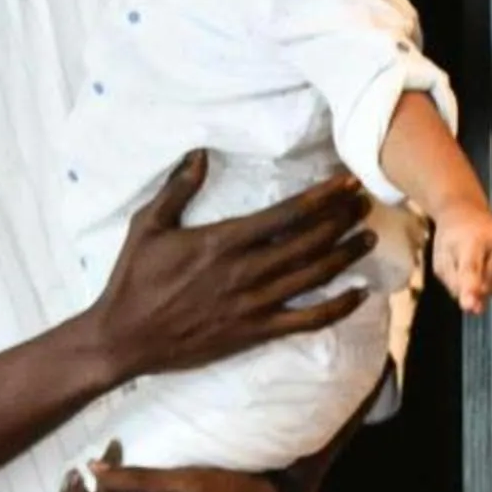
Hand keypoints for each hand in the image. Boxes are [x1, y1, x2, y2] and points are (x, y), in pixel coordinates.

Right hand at [85, 154, 372, 385]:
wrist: (124, 338)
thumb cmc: (133, 280)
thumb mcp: (147, 226)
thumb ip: (177, 189)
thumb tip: (200, 154)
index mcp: (222, 242)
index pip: (286, 215)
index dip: (322, 197)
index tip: (347, 183)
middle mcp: (245, 272)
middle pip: (309, 241)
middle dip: (342, 220)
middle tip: (364, 204)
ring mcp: (253, 304)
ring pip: (314, 276)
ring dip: (346, 255)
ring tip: (368, 237)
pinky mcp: (255, 332)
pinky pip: (307, 320)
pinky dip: (337, 308)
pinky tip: (358, 295)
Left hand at [430, 207, 491, 314]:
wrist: (468, 215)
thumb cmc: (452, 242)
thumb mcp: (442, 264)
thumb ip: (456, 287)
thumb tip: (475, 309)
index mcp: (471, 242)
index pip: (471, 269)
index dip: (471, 289)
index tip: (470, 305)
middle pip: (490, 286)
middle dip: (477, 289)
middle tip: (469, 271)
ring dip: (491, 288)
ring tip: (482, 267)